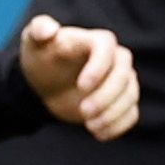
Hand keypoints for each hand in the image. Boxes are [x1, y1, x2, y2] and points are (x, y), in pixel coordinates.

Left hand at [18, 16, 138, 138]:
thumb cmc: (41, 57)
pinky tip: (99, 134)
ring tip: (90, 126)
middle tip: (84, 112)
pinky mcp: (119, 101)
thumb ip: (38, 29)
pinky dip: (118, 125)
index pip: (107, 47)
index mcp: (94, 41)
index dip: (99, 67)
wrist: (45, 83)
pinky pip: (131, 113)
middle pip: (124, 74)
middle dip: (106, 95)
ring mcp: (119, 81)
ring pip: (130, 95)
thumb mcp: (33, 41)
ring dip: (113, 113)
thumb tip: (47, 30)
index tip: (81, 86)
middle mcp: (113, 59)